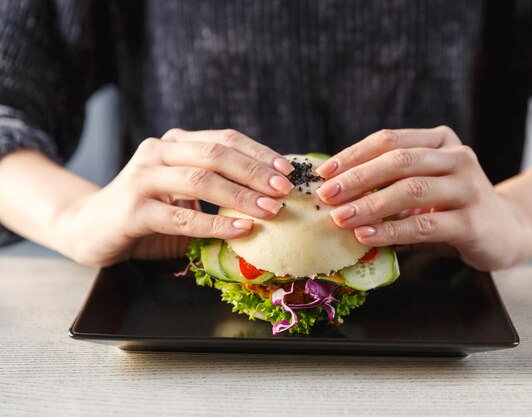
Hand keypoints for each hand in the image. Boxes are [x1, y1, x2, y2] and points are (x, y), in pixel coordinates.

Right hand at [56, 129, 293, 266]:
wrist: (90, 228)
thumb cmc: (147, 211)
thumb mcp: (184, 193)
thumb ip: (216, 188)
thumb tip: (269, 197)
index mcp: (174, 143)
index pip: (224, 139)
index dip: (258, 152)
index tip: (287, 170)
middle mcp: (157, 152)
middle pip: (215, 154)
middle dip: (255, 171)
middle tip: (283, 190)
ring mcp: (142, 179)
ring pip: (199, 180)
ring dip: (240, 196)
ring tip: (270, 210)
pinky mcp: (132, 210)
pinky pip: (181, 217)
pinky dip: (214, 225)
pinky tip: (241, 230)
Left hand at [315, 127, 531, 270]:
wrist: (508, 229)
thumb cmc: (454, 206)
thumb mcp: (425, 184)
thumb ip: (391, 182)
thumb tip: (337, 193)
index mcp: (440, 140)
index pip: (389, 139)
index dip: (353, 154)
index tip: (324, 172)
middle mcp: (457, 157)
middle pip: (399, 160)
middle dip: (357, 178)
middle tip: (327, 195)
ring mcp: (468, 187)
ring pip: (411, 190)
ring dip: (370, 204)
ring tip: (341, 217)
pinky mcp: (473, 221)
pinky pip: (425, 224)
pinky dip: (392, 230)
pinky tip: (367, 236)